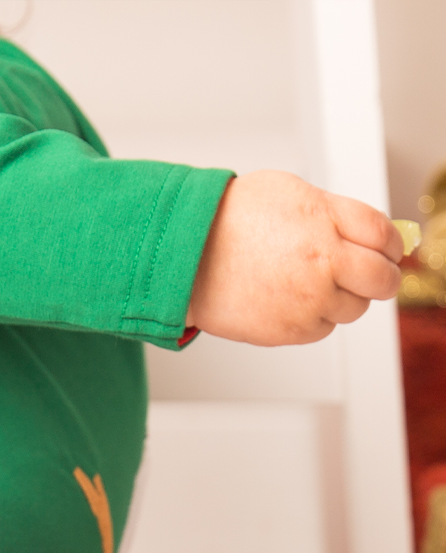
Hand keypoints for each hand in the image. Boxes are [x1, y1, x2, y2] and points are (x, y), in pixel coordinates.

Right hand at [186, 170, 402, 346]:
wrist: (187, 256)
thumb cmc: (231, 220)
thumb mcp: (291, 193)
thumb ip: (336, 213)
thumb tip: (371, 233)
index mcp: (326, 221)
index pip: (384, 236)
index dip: (392, 245)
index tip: (390, 250)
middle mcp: (323, 263)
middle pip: (381, 280)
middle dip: (383, 279)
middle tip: (376, 277)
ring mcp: (307, 301)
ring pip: (353, 310)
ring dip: (344, 299)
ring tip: (314, 284)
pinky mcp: (289, 330)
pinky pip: (322, 328)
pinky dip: (315, 317)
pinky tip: (292, 300)